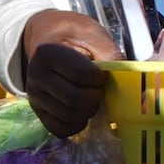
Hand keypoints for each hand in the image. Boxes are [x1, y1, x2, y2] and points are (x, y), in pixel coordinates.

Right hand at [17, 14, 117, 134]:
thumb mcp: (93, 35)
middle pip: (74, 99)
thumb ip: (110, 54)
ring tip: (91, 98)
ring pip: (68, 116)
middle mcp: (35, 76)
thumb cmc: (73, 36)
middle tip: (99, 88)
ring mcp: (34, 95)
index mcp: (48, 54)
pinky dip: (76, 125)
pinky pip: (58, 128)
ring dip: (88, 111)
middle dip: (95, 96)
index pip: (81, 75)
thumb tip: (128, 80)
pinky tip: (82, 112)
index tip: (100, 73)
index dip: (99, 78)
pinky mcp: (37, 110)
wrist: (48, 38)